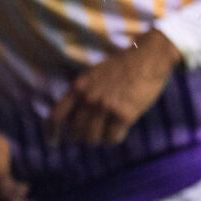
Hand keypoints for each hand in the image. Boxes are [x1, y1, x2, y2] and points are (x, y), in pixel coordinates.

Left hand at [48, 30, 179, 144]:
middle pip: (75, 132)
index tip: (53, 142)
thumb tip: (72, 117)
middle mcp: (89, 98)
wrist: (148, 58)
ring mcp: (106, 106)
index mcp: (78, 87)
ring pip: (92, 138)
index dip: (51, 132)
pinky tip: (119, 131)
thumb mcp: (93, 74)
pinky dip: (114, 139)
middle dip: (82, 137)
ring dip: (98, 140)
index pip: (57, 115)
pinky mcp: (124, 114)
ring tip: (107, 132)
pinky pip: (112, 138)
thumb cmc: (122, 66)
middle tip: (91, 135)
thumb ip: (81, 92)